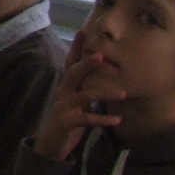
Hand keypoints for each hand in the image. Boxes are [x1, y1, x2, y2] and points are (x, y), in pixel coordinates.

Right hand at [33, 32, 128, 161]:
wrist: (51, 144)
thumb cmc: (68, 119)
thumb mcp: (75, 100)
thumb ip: (85, 86)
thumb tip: (101, 73)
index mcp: (67, 85)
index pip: (71, 62)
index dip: (76, 47)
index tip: (83, 31)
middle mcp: (64, 92)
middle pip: (74, 73)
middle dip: (87, 63)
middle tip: (101, 55)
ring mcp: (64, 107)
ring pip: (85, 95)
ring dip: (104, 92)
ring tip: (123, 93)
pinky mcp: (67, 122)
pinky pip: (87, 119)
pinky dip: (103, 119)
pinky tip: (117, 119)